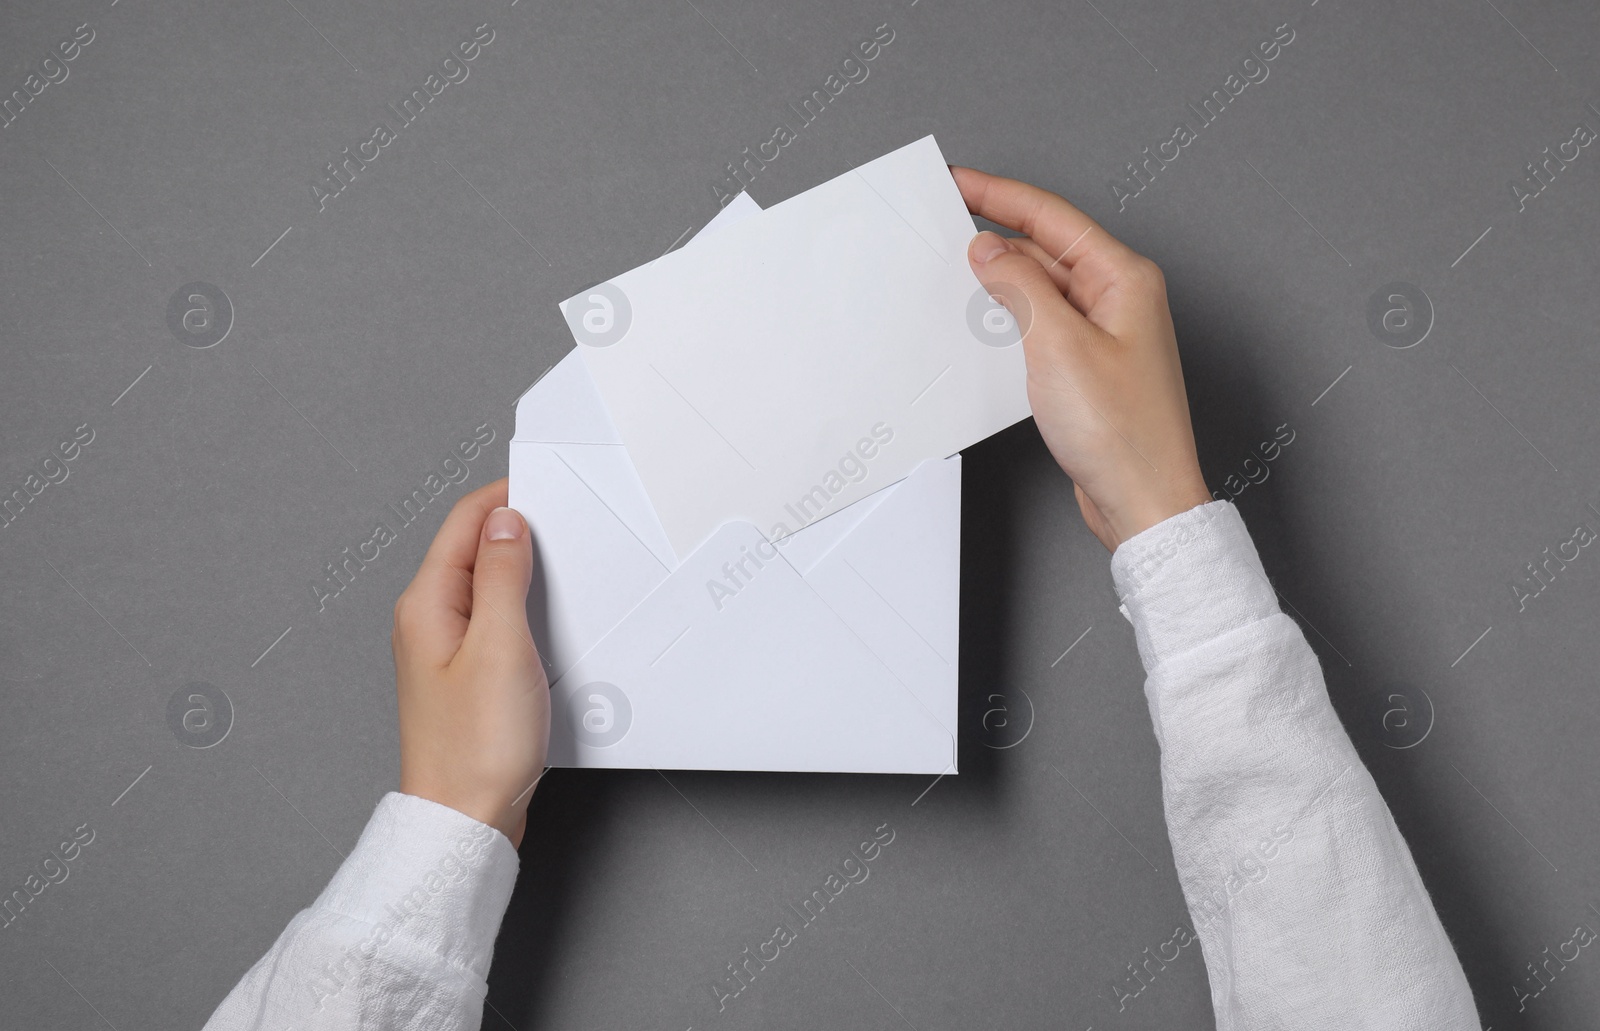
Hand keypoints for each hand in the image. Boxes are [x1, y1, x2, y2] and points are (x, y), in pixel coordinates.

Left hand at [391, 478, 548, 847]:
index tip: (547, 488)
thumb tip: (506, 522)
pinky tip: (548, 618)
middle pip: (473, 550)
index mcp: (426, 604)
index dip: (506, 497)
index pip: (464, 523)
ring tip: (562, 566)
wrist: (465, 820)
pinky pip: (494, 620)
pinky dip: (522, 608)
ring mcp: (445, 649)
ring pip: (486, 586)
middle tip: (566, 524)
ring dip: (522, 571)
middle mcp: (427, 621)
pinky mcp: (466, 675)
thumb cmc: (477, 748)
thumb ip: (504, 577)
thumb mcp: (501, 647)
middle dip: (517, 530)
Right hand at [952, 166, 1212, 551]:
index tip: (959, 182)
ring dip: (1002, 279)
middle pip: (1047, 248)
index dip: (999, 194)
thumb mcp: (1057, 345)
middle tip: (945, 222)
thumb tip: (990, 251)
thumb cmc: (1122, 432)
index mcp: (1124, 278)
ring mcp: (1107, 334)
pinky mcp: (1091, 367)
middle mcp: (1120, 299)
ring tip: (957, 271)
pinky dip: (1012, 317)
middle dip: (996, 234)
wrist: (1143, 501)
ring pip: (1043, 287)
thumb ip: (1020, 287)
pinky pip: (1044, 324)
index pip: (1051, 217)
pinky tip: (987, 323)